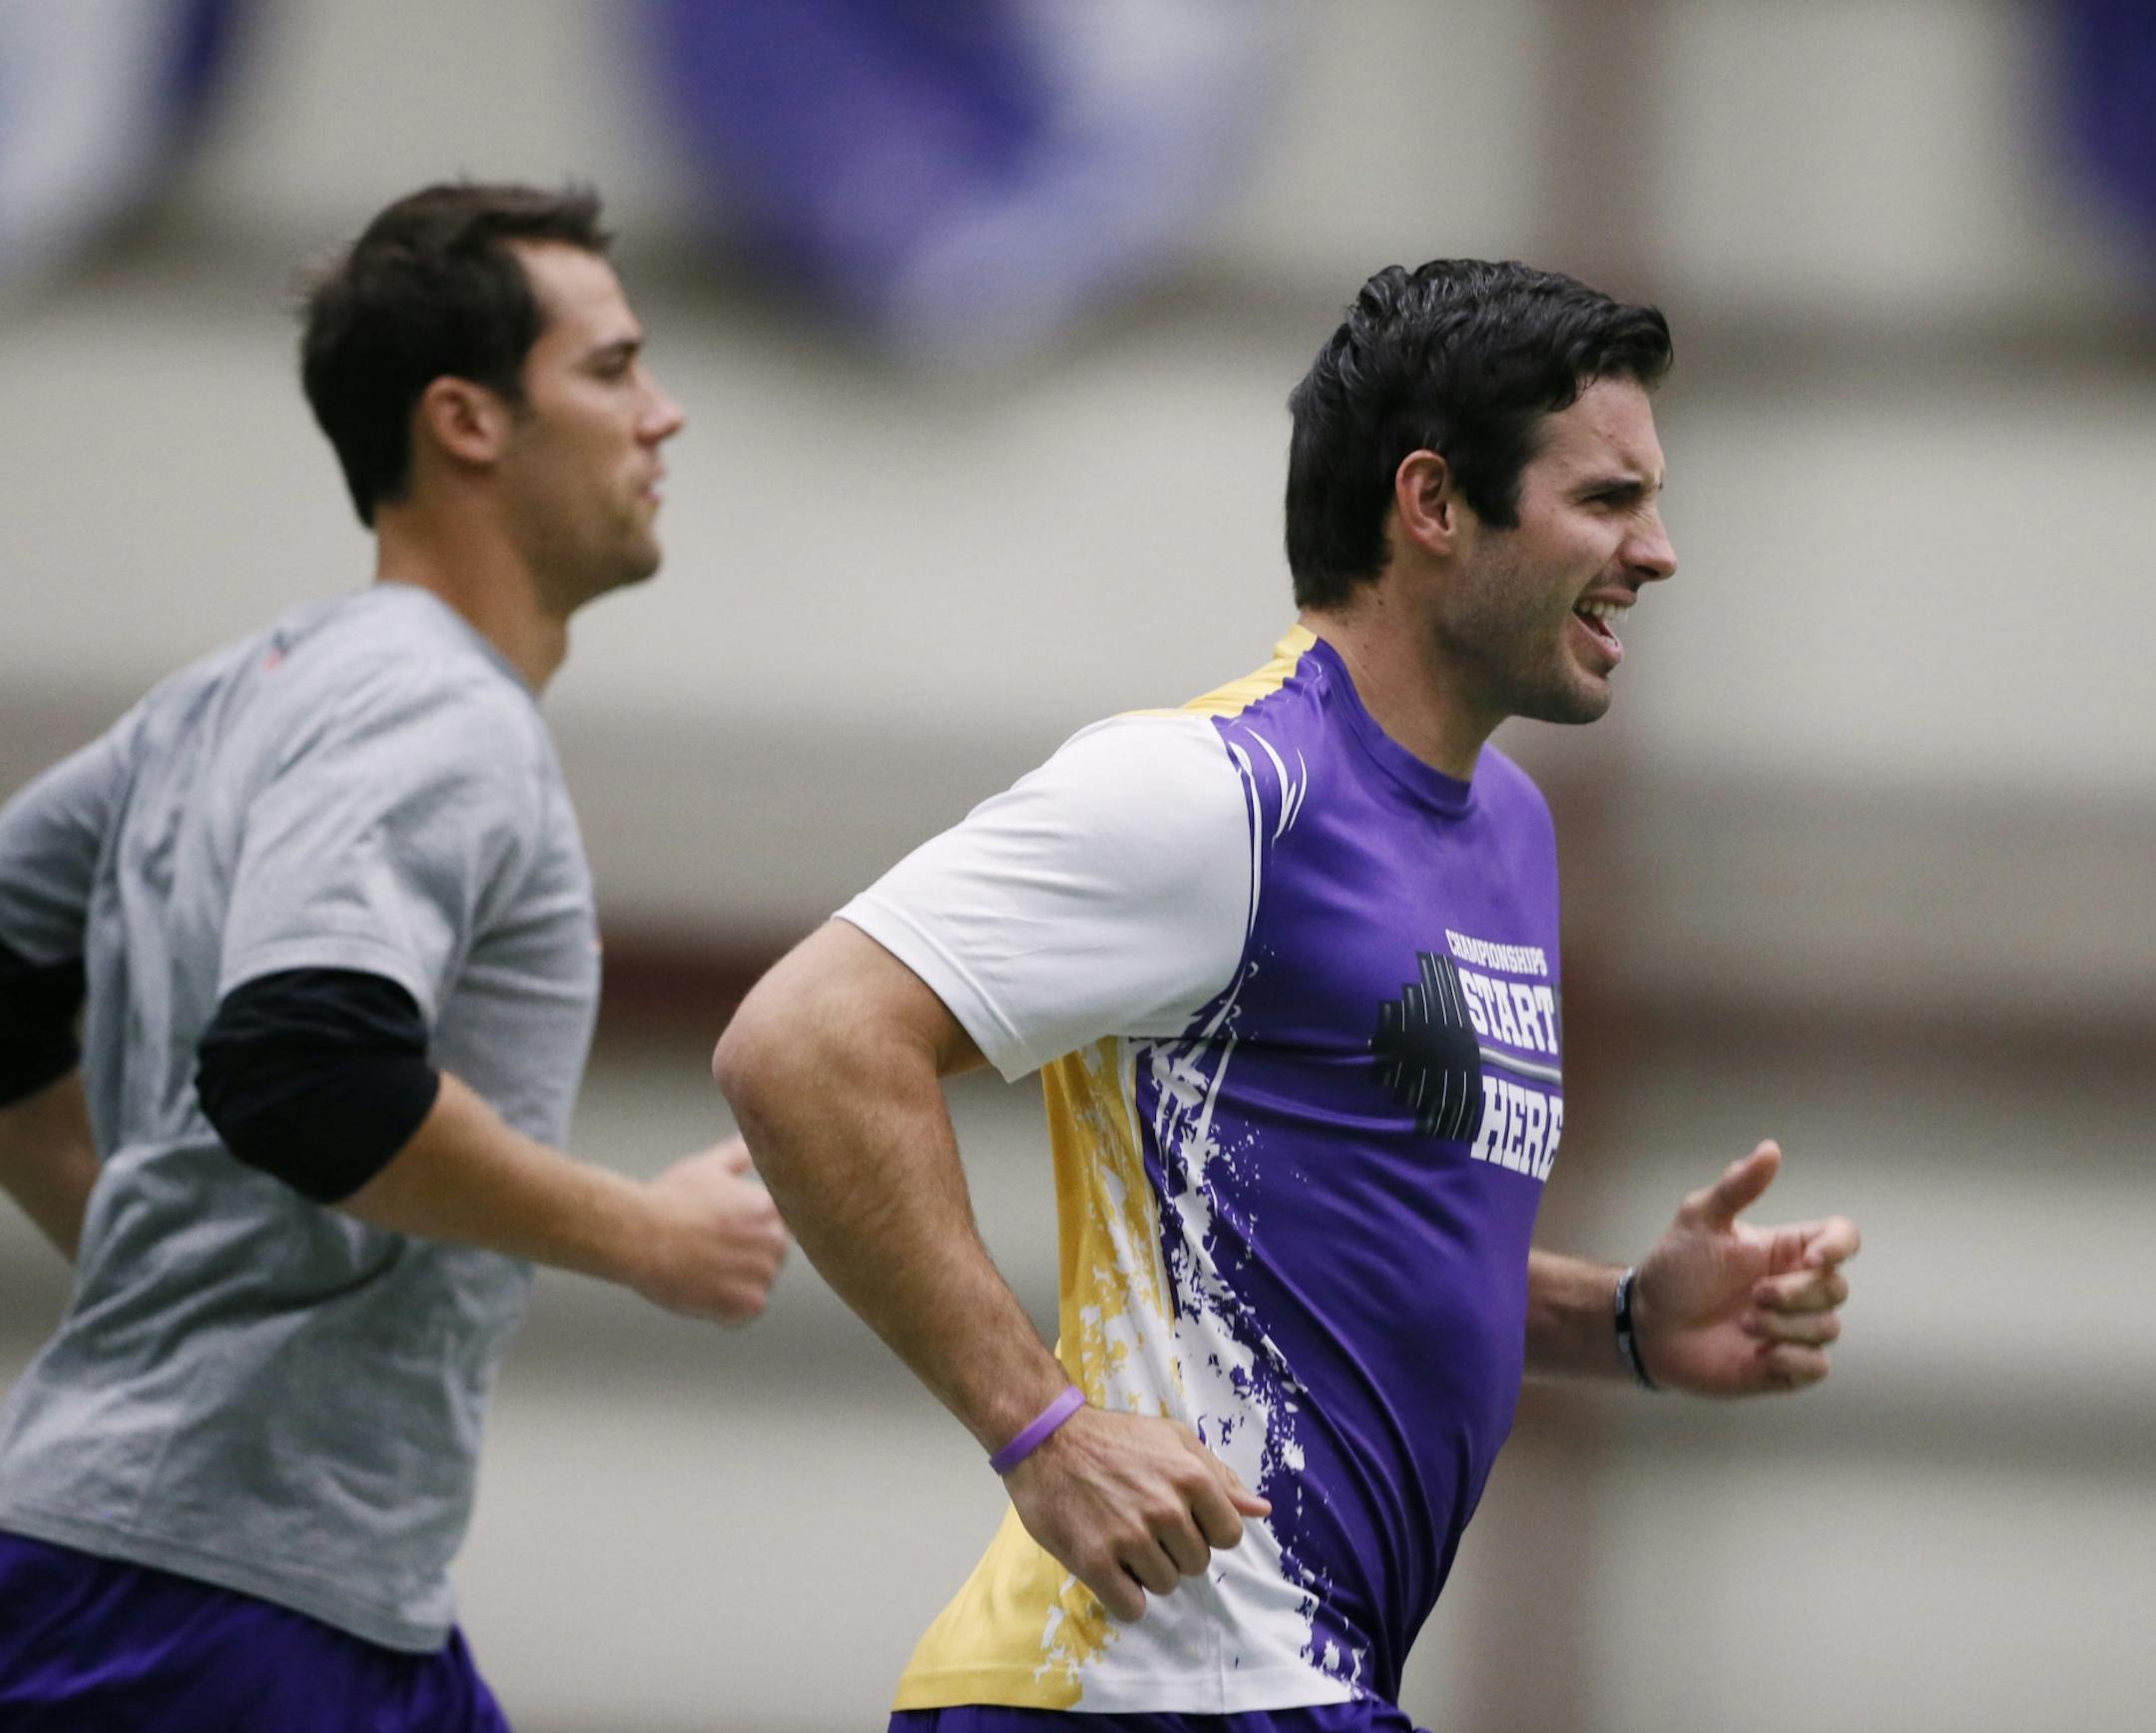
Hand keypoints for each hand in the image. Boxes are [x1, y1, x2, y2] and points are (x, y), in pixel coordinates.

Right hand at [631, 1138, 789, 1322]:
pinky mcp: (748, 1304)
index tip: (732, 1232)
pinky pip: (745, 1313)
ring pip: (759, 1285)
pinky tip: (701, 1289)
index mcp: (773, 1208)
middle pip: (774, 1257)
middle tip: (711, 1250)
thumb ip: (738, 1156)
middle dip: (748, 1257)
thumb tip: (752, 1143)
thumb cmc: (670, 1199)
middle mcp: (776, 1240)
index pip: (787, 1225)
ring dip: (736, 1284)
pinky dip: (726, 1310)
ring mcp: (764, 1274)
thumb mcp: (707, 1168)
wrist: (640, 1235)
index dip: (757, 1230)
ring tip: (702, 1268)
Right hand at [1002, 1405, 1271, 1621]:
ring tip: (1123, 1540)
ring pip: (1165, 1586)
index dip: (1206, 1531)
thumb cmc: (1114, 1438)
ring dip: (1147, 1571)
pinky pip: (1131, 1607)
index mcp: (1192, 1478)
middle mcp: (1166, 1509)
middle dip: (1176, 1550)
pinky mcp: (1094, 1561)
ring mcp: (1130, 1537)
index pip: (1229, 1536)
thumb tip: (1261, 1510)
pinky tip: (1112, 1568)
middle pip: (1196, 1564)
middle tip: (1145, 1525)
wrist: (1046, 1439)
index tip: (1182, 1520)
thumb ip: (1220, 1476)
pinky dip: (1125, 1596)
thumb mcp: (1173, 1439)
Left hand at [1633, 1141, 1859, 1394]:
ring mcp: (1794, 1327)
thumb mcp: (1700, 1219)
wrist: (1648, 1324)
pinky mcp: (1786, 1366)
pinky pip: (1818, 1365)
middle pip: (1837, 1288)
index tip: (1811, 1258)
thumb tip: (1770, 1148)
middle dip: (1796, 1295)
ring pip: (1828, 1327)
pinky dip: (1793, 1360)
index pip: (1843, 1238)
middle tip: (1753, 1296)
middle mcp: (1798, 1287)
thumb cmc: (1676, 1267)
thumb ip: (1737, 1187)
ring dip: (1786, 1327)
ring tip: (1744, 1325)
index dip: (1840, 1247)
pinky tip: (1760, 1355)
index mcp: (1787, 1249)